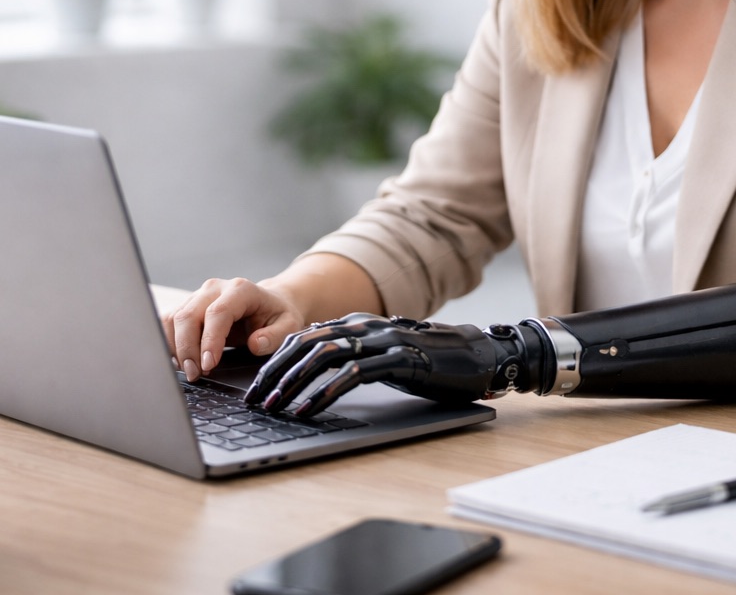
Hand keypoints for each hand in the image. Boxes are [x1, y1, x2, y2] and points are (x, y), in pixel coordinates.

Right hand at [161, 277, 308, 382]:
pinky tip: (180, 361)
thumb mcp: (288, 326)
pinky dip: (169, 343)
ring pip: (173, 319)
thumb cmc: (277, 316)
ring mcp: (198, 296)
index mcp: (241, 290)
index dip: (210, 340)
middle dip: (187, 348)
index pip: (217, 313)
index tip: (209, 364)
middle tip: (196, 374)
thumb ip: (275, 336)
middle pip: (188, 315)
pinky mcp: (188, 307)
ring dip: (175, 348)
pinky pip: (168, 323)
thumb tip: (255, 344)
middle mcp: (215, 289)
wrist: (269, 303)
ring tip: (189, 371)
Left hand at [244, 314, 514, 417]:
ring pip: (323, 355)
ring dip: (293, 383)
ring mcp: (384, 340)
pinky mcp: (401, 359)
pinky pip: (352, 374)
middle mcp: (367, 326)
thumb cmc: (432, 363)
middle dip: (274, 373)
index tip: (255, 388)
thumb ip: (354, 357)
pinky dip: (325, 393)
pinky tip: (309, 411)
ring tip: (274, 408)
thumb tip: (313, 377)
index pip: (303, 336)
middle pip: (306, 343)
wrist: (481, 357)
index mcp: (359, 323)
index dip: (274, 361)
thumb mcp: (385, 357)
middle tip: (253, 400)